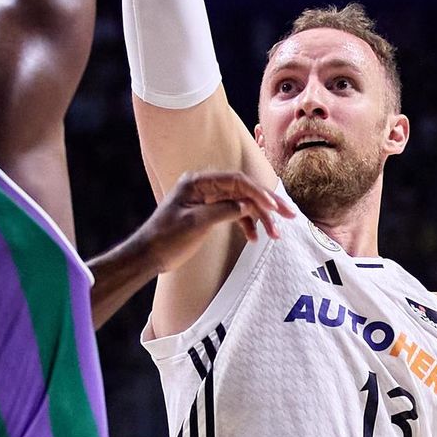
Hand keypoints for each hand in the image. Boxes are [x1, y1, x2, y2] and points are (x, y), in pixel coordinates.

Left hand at [139, 170, 291, 272]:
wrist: (148, 255)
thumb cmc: (166, 238)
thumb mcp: (195, 224)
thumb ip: (223, 211)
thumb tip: (247, 206)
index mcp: (198, 182)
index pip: (236, 181)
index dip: (258, 193)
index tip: (275, 207)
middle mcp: (205, 187)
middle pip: (243, 191)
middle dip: (267, 204)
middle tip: (289, 215)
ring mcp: (207, 200)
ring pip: (241, 204)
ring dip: (259, 218)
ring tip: (275, 235)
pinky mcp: (208, 213)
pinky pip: (233, 214)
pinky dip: (246, 224)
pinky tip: (254, 238)